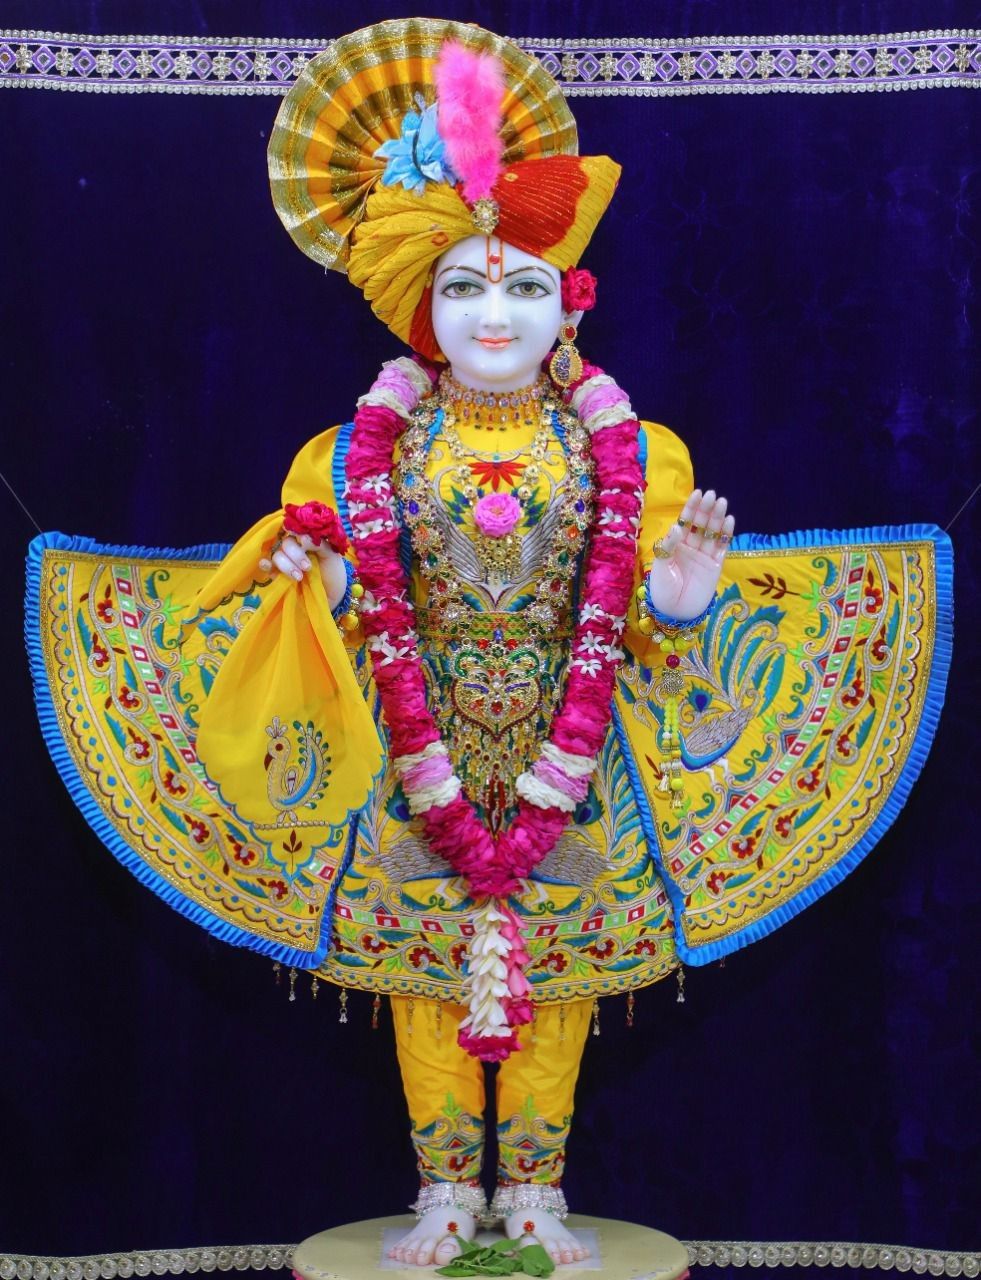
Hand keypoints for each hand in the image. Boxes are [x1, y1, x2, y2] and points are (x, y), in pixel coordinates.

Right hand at [258, 534, 348, 607]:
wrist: (333, 596)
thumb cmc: (333, 572)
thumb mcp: (332, 556)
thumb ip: (319, 544)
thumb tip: (302, 538)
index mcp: (306, 540)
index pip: (295, 530)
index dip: (296, 532)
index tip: (302, 541)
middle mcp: (294, 549)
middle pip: (286, 544)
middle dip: (296, 555)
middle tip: (307, 567)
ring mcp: (284, 561)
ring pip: (277, 555)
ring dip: (286, 565)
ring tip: (299, 577)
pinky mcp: (277, 575)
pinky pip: (266, 566)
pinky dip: (264, 564)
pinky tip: (267, 565)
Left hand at [647, 488, 734, 620]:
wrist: (675, 612)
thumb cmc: (663, 590)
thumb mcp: (661, 566)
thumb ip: (669, 546)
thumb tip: (677, 526)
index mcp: (675, 545)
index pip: (684, 522)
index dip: (691, 508)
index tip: (697, 494)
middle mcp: (690, 548)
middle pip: (700, 525)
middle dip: (706, 510)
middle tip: (712, 495)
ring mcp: (704, 556)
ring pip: (712, 533)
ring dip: (717, 518)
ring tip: (722, 503)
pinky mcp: (715, 566)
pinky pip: (722, 547)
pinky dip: (726, 534)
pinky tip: (729, 520)